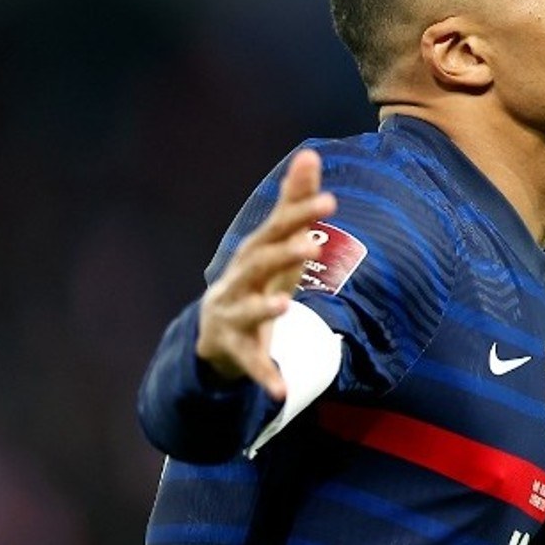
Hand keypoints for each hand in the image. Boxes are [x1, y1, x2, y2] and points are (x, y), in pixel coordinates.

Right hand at [195, 149, 336, 400]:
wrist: (213, 333)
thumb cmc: (255, 279)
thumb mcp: (276, 244)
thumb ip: (294, 202)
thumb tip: (311, 153)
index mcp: (253, 254)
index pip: (276, 229)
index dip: (300, 215)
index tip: (330, 201)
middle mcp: (238, 281)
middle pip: (258, 264)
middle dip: (283, 253)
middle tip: (312, 244)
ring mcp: (233, 316)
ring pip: (247, 311)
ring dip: (265, 307)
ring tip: (287, 305)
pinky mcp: (235, 351)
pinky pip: (251, 364)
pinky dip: (266, 376)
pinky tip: (282, 391)